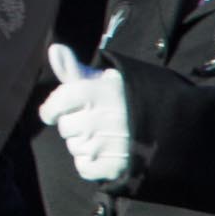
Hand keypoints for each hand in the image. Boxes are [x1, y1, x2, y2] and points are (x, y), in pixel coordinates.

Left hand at [40, 43, 132, 181]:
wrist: (164, 122)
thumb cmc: (123, 99)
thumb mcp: (102, 79)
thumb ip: (73, 68)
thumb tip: (54, 48)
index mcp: (100, 92)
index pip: (59, 102)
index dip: (50, 109)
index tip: (51, 113)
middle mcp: (104, 118)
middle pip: (65, 128)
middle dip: (74, 124)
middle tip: (93, 120)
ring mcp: (111, 144)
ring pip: (74, 148)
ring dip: (82, 144)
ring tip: (103, 135)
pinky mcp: (117, 166)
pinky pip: (83, 168)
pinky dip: (89, 163)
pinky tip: (103, 152)